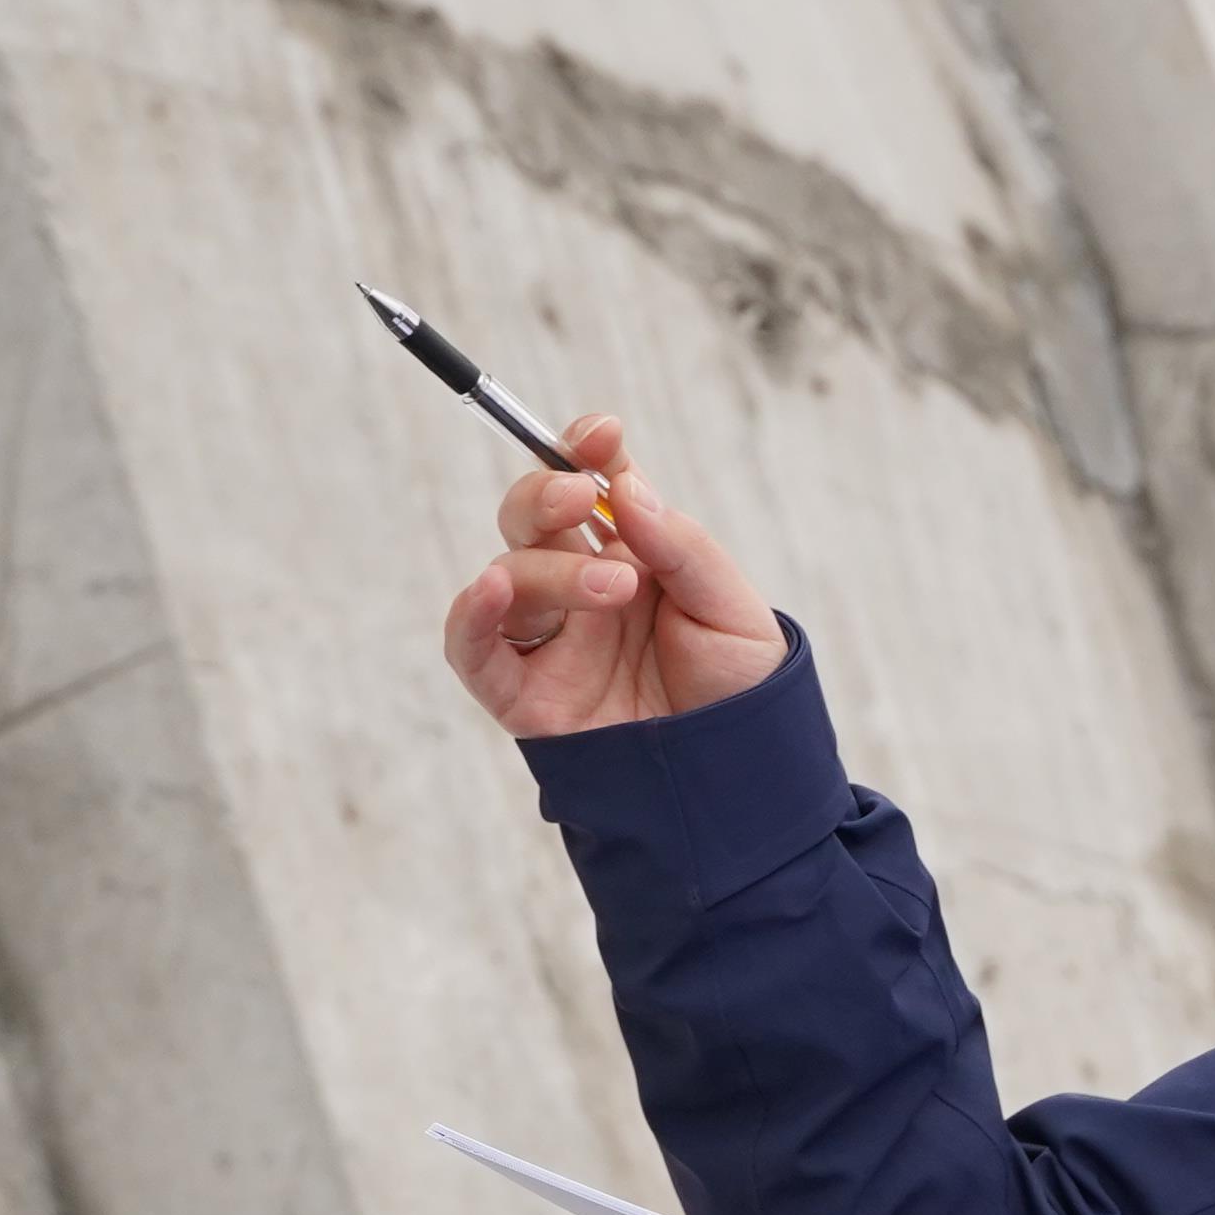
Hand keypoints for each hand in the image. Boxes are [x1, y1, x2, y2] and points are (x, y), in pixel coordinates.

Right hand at [437, 414, 787, 738]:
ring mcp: (553, 641)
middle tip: (581, 496)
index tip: (601, 434)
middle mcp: (585, 592)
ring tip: (614, 588)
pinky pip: (475, 650)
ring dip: (550, 567)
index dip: (585, 452)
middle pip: (532, 518)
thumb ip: (681, 546)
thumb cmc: (743, 692)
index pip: (594, 486)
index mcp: (638, 557)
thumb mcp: (733, 609)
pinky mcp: (527, 696)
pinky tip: (490, 590)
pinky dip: (471, 615)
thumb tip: (626, 486)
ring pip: (510, 574)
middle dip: (545, 493)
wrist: (741, 781)